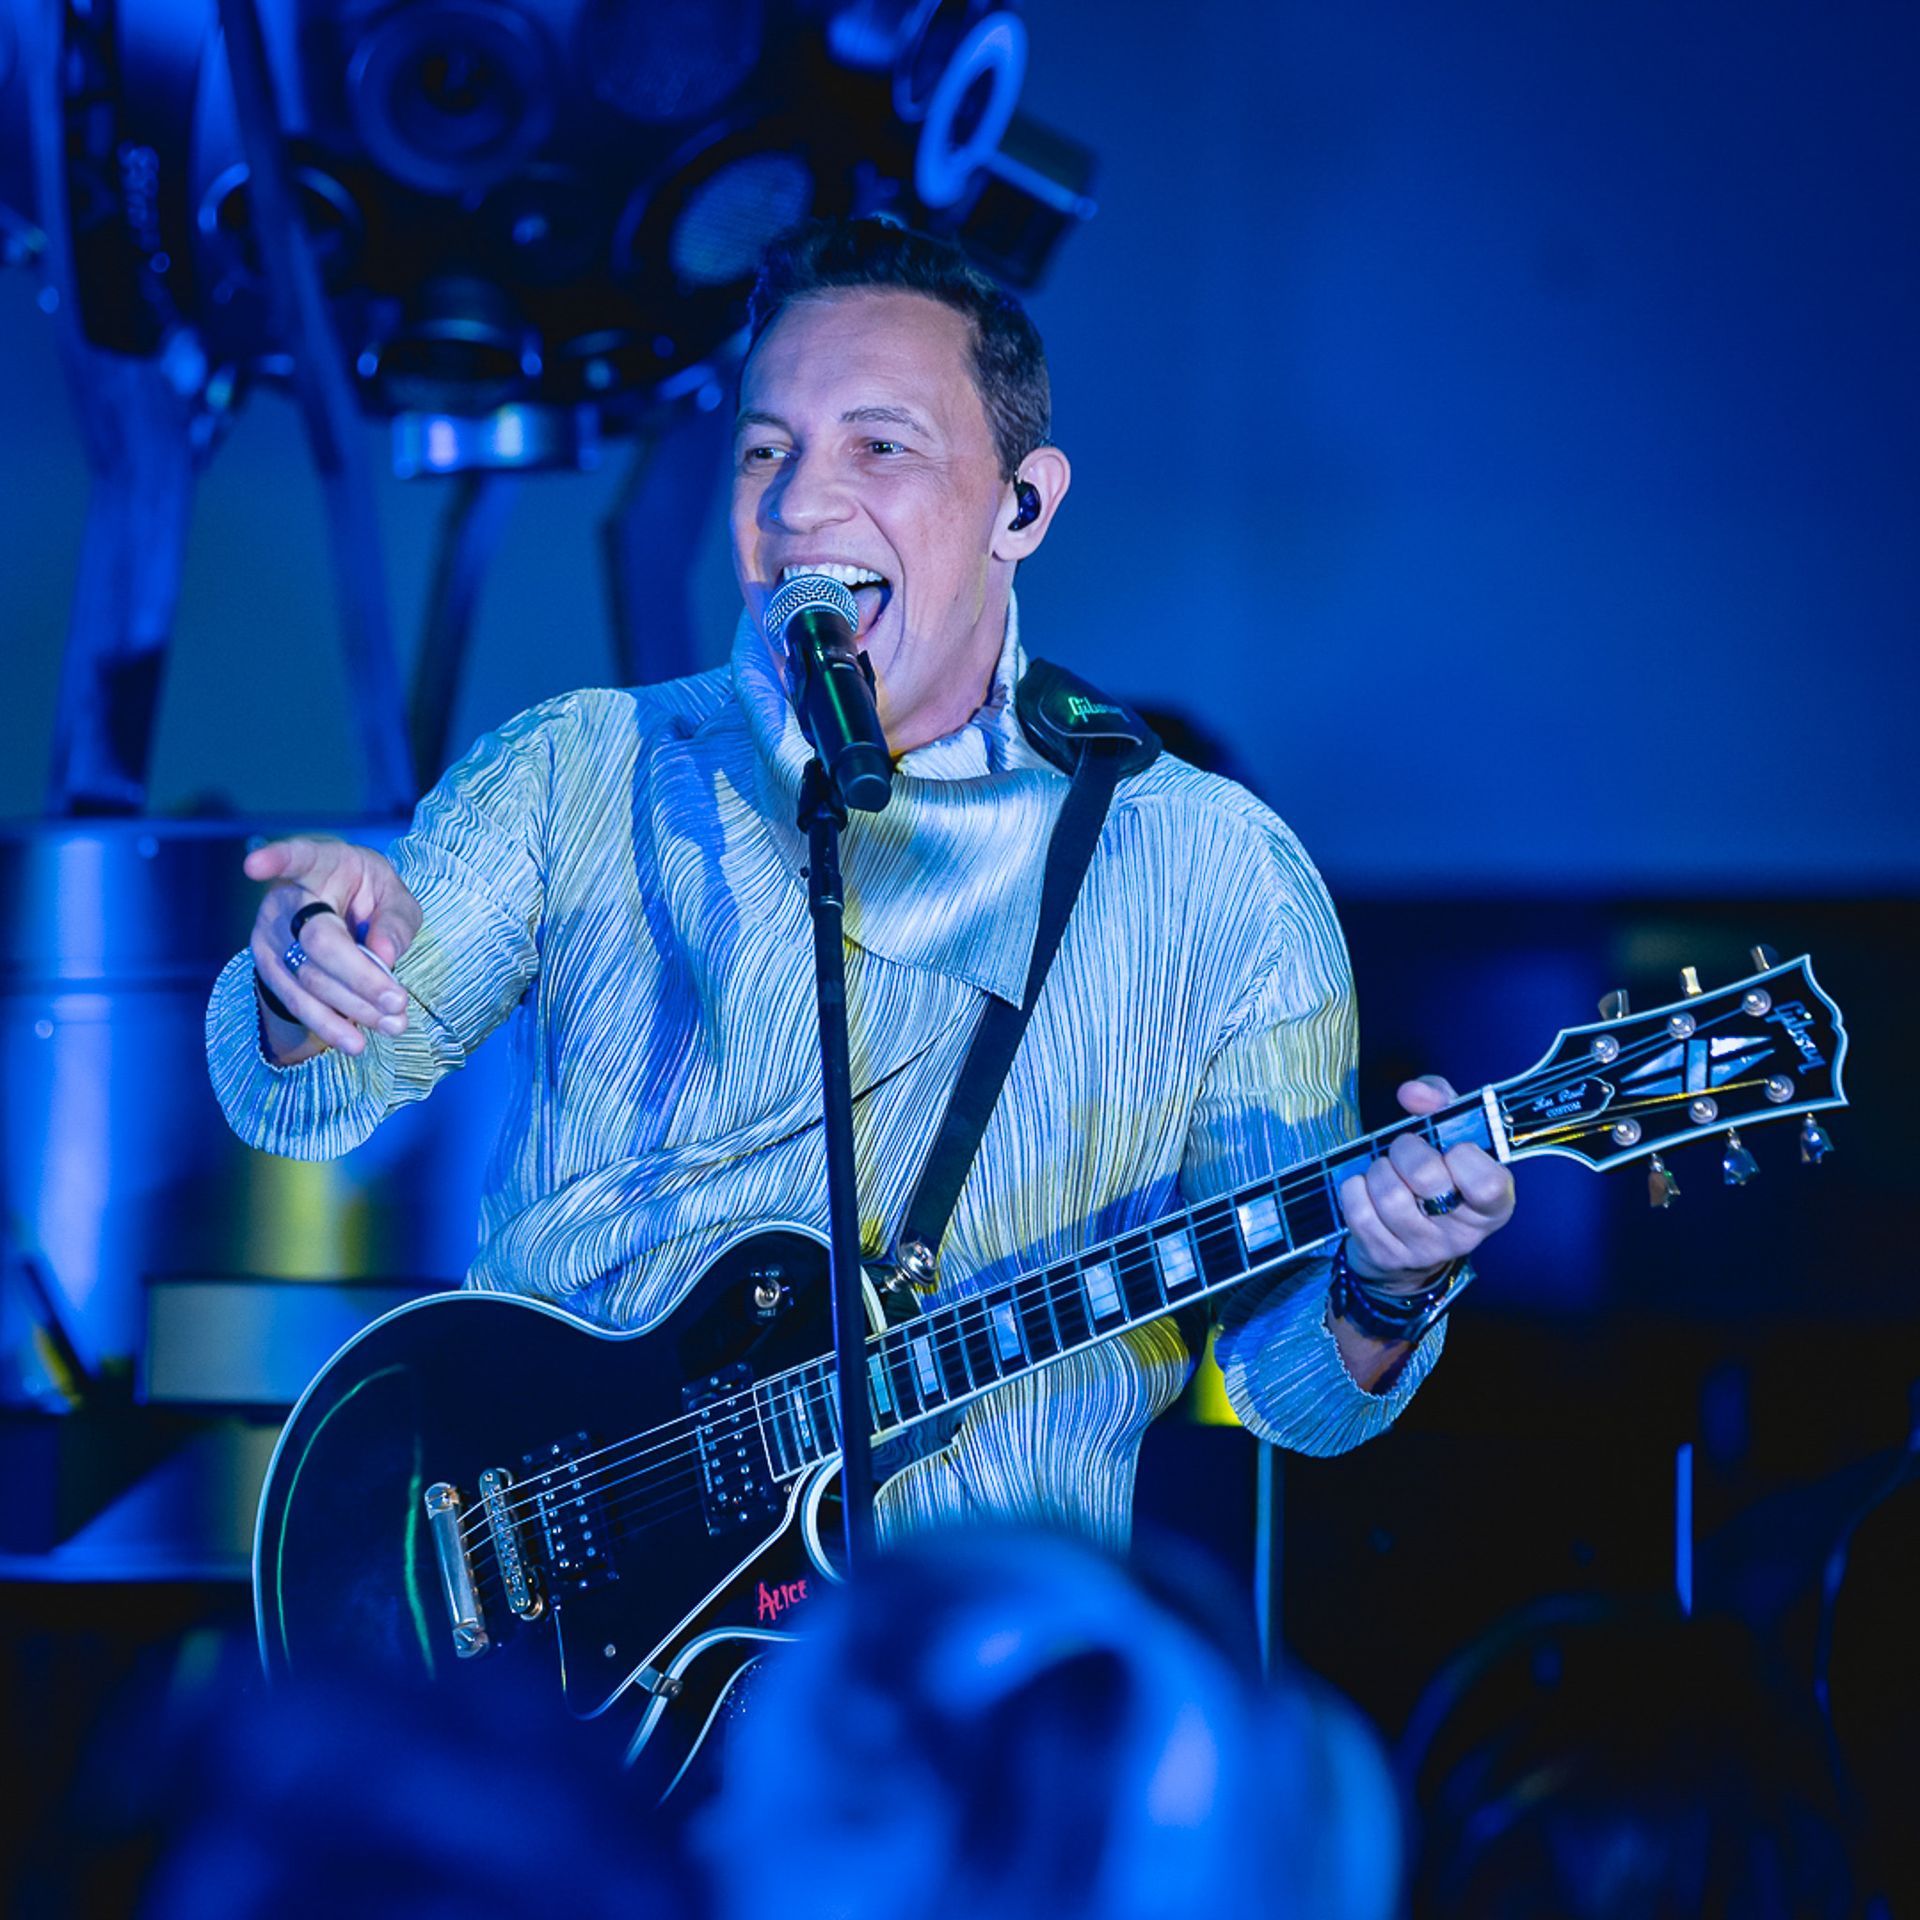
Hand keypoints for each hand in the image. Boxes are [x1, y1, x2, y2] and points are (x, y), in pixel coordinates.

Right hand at [244, 837, 423, 1060]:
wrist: (341, 913)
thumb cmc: (369, 896)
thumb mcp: (395, 896)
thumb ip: (395, 920)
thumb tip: (385, 955)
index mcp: (317, 864)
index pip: (295, 858)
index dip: (275, 859)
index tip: (254, 866)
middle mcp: (285, 899)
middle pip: (317, 941)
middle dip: (359, 976)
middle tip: (399, 1000)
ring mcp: (270, 935)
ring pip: (307, 978)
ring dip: (351, 1007)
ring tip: (393, 1026)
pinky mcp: (268, 968)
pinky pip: (296, 1002)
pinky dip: (329, 1024)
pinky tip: (355, 1042)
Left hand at [1339, 1074, 1515, 1290]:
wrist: (1407, 1243)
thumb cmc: (1436, 1177)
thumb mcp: (1450, 1136)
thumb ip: (1441, 1102)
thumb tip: (1412, 1093)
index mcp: (1493, 1206)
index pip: (1487, 1183)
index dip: (1462, 1155)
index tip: (1452, 1148)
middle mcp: (1463, 1234)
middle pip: (1427, 1177)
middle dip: (1406, 1149)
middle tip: (1406, 1151)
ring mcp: (1423, 1250)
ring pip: (1388, 1193)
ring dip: (1378, 1169)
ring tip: (1386, 1171)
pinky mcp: (1385, 1256)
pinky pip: (1358, 1209)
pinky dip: (1354, 1188)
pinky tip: (1366, 1189)